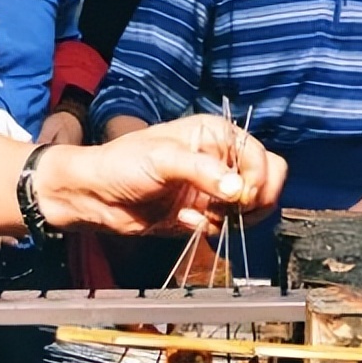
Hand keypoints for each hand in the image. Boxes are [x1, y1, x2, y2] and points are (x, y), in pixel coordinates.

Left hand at [34, 114, 284, 236]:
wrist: (95, 197)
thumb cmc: (122, 165)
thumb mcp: (162, 159)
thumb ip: (203, 172)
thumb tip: (239, 190)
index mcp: (214, 134)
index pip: (261, 156)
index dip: (257, 179)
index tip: (241, 197)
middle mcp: (219, 158)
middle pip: (266, 181)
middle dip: (253, 200)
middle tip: (229, 210)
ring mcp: (213, 187)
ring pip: (251, 207)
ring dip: (230, 217)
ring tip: (201, 214)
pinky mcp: (203, 212)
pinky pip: (228, 225)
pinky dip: (211, 228)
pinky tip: (184, 221)